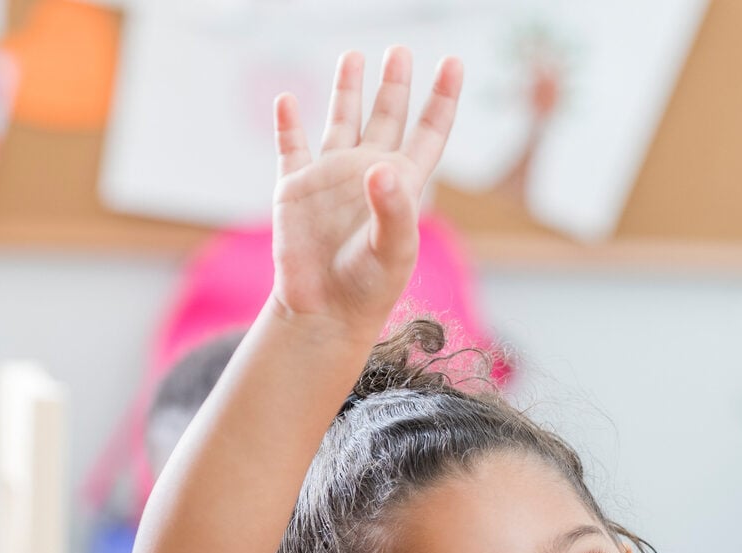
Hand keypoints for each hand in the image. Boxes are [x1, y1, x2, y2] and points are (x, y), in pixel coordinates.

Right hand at [268, 47, 462, 334]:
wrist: (322, 312)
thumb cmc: (368, 288)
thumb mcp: (393, 250)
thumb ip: (394, 208)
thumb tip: (381, 167)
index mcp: (402, 184)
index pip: (429, 131)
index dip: (442, 97)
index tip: (453, 63)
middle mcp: (368, 173)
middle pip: (387, 116)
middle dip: (394, 83)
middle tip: (400, 50)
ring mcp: (330, 178)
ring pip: (341, 120)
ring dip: (346, 89)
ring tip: (353, 56)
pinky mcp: (295, 189)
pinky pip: (290, 147)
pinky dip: (287, 123)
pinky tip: (287, 99)